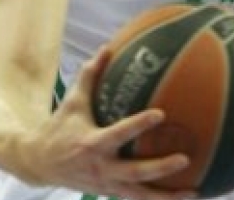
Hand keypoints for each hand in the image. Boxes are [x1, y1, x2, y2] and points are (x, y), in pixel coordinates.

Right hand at [24, 50, 194, 199]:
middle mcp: (101, 167)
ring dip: (166, 196)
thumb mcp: (72, 102)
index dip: (139, 125)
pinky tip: (182, 196)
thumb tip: (107, 48)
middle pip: (135, 172)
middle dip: (160, 168)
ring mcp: (106, 185)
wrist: (39, 164)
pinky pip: (137, 198)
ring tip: (194, 191)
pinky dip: (157, 199)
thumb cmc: (59, 128)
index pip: (119, 133)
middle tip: (185, 158)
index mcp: (92, 143)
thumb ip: (89, 76)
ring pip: (139, 195)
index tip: (161, 114)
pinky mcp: (109, 193)